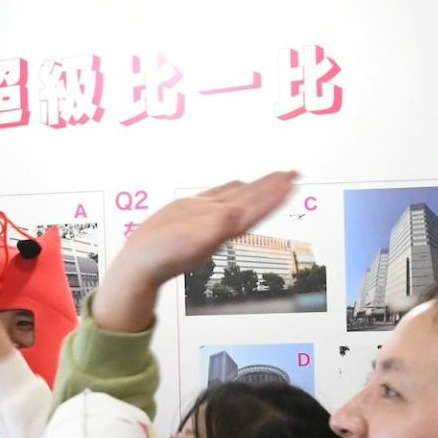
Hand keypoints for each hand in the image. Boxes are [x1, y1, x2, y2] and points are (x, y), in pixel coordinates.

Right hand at [95, 173, 299, 331]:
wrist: (141, 264)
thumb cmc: (163, 257)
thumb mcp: (190, 242)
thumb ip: (215, 228)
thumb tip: (239, 215)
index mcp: (224, 228)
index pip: (257, 209)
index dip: (275, 196)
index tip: (293, 183)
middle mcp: (221, 221)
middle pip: (255, 200)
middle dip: (275, 187)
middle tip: (296, 173)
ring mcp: (209, 216)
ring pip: (240, 196)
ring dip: (260, 186)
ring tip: (279, 176)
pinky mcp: (194, 212)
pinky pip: (220, 195)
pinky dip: (234, 188)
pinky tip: (241, 183)